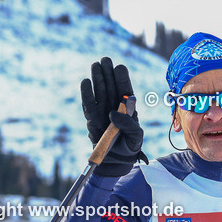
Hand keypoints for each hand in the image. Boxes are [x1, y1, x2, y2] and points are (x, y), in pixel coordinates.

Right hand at [80, 57, 145, 176]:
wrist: (117, 162)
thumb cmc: (129, 147)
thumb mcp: (136, 137)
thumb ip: (129, 125)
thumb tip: (113, 113)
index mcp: (129, 109)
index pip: (125, 90)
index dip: (122, 79)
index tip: (119, 67)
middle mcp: (115, 107)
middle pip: (111, 87)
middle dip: (108, 73)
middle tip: (105, 59)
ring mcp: (103, 112)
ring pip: (100, 93)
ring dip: (98, 79)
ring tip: (96, 65)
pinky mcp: (92, 120)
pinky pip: (89, 106)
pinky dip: (87, 94)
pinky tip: (85, 81)